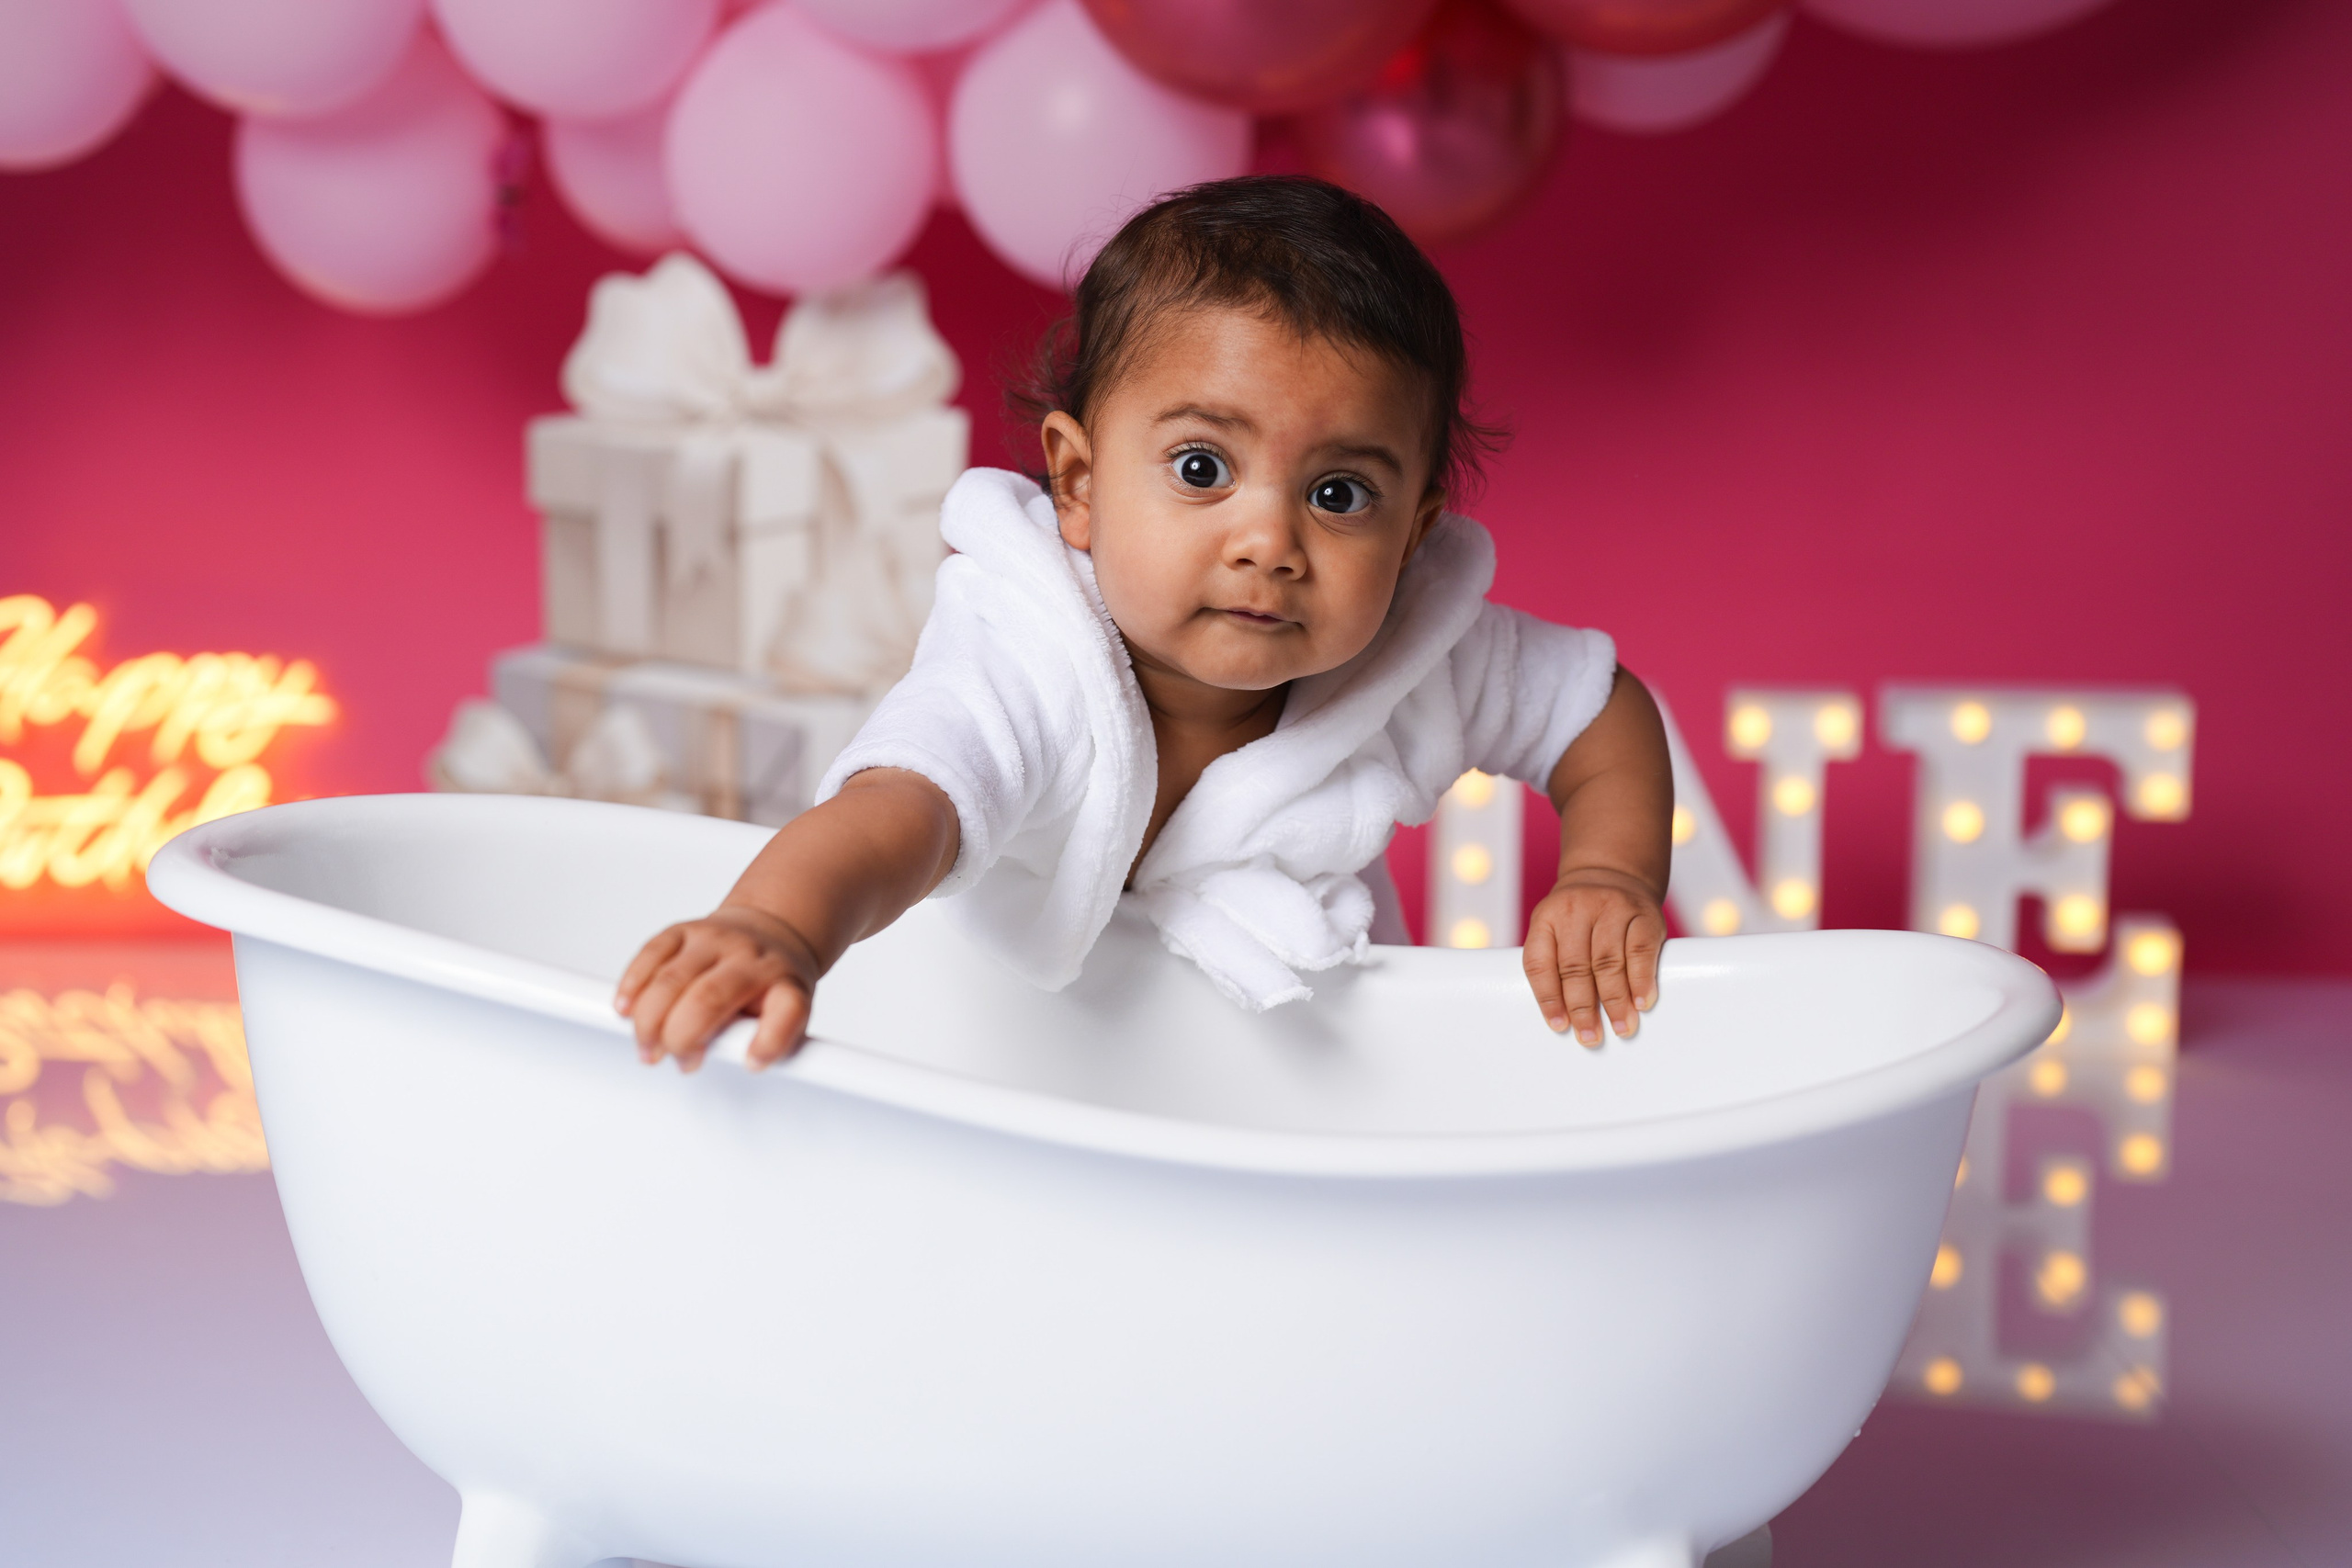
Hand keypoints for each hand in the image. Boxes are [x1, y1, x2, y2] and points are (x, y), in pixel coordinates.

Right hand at [614, 905, 821, 1072]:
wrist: (770, 932)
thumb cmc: (772, 984)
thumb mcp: (788, 1014)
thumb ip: (770, 1039)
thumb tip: (742, 1062)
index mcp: (785, 983)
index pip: (787, 1009)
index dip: (769, 1041)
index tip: (752, 1063)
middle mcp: (749, 957)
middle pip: (709, 998)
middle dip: (682, 1039)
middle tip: (679, 1062)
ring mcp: (714, 939)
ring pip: (671, 980)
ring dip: (650, 1022)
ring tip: (649, 1050)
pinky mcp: (683, 930)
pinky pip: (650, 955)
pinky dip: (632, 986)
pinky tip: (626, 1010)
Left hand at [1521, 868, 1663, 1046]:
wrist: (1612, 872)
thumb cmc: (1580, 916)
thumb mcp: (1555, 927)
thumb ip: (1554, 963)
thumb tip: (1564, 1017)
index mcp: (1547, 918)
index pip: (1540, 963)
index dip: (1548, 998)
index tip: (1559, 1026)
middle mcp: (1576, 910)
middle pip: (1576, 967)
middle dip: (1583, 1008)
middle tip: (1590, 1037)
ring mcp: (1612, 909)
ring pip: (1609, 962)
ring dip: (1615, 1001)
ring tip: (1620, 1028)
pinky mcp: (1644, 914)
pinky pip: (1641, 951)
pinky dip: (1641, 981)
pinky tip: (1640, 1003)